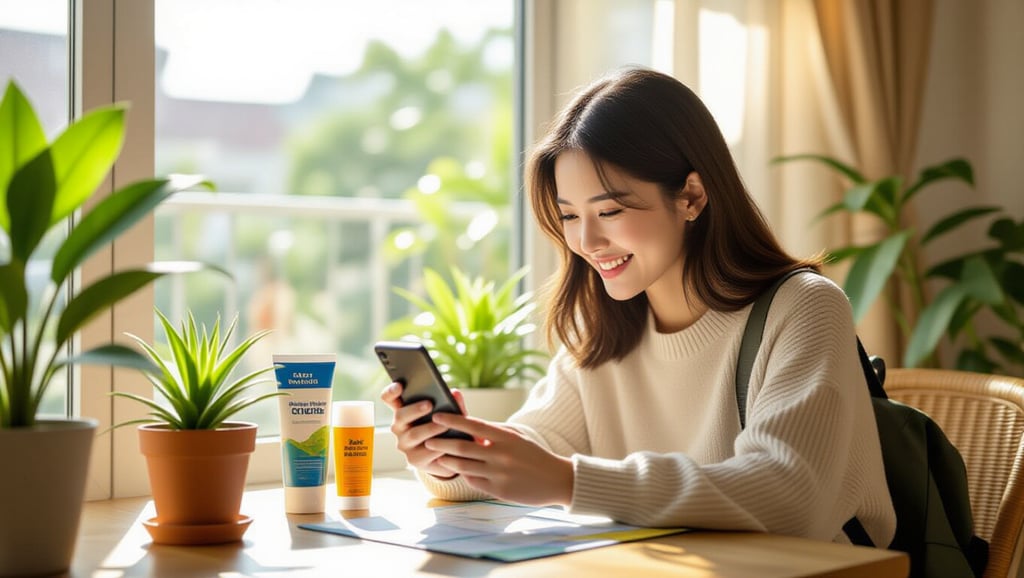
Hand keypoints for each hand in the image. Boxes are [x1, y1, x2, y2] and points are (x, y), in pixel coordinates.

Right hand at [380, 381, 465, 477]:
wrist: (449, 457)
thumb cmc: (446, 429)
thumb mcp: (451, 414)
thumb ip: (453, 403)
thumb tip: (455, 393)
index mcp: (404, 410)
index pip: (390, 399)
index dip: (391, 391)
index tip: (399, 385)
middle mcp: (400, 427)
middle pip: (400, 415)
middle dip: (414, 409)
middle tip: (429, 404)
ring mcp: (405, 444)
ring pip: (413, 434)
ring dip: (430, 428)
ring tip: (445, 425)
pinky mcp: (414, 459)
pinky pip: (424, 452)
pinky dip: (437, 447)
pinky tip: (447, 444)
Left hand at [425, 412, 573, 506]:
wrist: (556, 479)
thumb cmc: (533, 454)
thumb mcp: (516, 437)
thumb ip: (493, 432)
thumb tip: (468, 426)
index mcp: (505, 436)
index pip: (473, 425)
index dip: (452, 420)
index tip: (437, 416)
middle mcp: (500, 454)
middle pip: (462, 446)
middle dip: (441, 442)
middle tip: (428, 439)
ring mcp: (498, 473)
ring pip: (463, 465)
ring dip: (447, 460)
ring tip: (438, 455)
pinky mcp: (498, 490)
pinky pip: (473, 480)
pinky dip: (464, 474)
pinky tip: (458, 469)